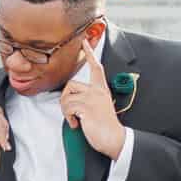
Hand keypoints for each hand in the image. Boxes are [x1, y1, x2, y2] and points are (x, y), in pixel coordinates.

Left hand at [60, 44, 125, 158]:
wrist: (114, 139)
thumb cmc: (105, 126)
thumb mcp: (99, 107)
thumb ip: (89, 98)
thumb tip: (73, 99)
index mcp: (101, 90)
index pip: (96, 68)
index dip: (90, 54)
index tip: (84, 42)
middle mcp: (97, 91)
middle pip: (70, 85)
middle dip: (65, 99)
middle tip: (72, 112)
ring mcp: (92, 99)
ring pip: (66, 98)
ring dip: (66, 111)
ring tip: (77, 120)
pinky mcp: (87, 108)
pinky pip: (67, 108)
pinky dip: (68, 118)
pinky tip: (77, 124)